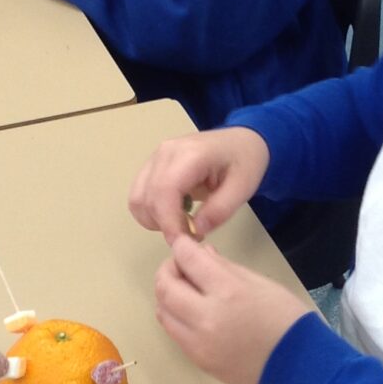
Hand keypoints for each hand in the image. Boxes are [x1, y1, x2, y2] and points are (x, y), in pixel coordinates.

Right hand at [129, 128, 270, 244]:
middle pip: (147, 197)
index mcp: (191, 154)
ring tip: (182, 223)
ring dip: (154, 220)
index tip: (182, 242)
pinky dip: (151, 212)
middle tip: (190, 234)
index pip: (165, 190)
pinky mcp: (151, 165)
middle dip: (164, 224)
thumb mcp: (243, 188)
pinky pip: (139, 195)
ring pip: (137, 199)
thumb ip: (220, 210)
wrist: (240, 141)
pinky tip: (175, 214)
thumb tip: (195, 230)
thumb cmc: (244, 161)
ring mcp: (155, 157)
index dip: (168, 222)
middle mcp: (165, 153)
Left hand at [153, 235, 311, 383]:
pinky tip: (192, 313)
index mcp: (228, 291)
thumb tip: (202, 254)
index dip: (181, 247)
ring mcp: (198, 342)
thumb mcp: (260, 283)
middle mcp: (206, 316)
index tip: (184, 246)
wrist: (298, 366)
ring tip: (185, 291)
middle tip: (181, 267)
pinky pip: (175, 333)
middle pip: (165, 287)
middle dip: (168, 270)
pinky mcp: (198, 360)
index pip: (188, 259)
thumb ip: (225, 267)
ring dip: (168, 296)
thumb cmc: (286, 318)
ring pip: (163, 312)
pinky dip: (176, 317)